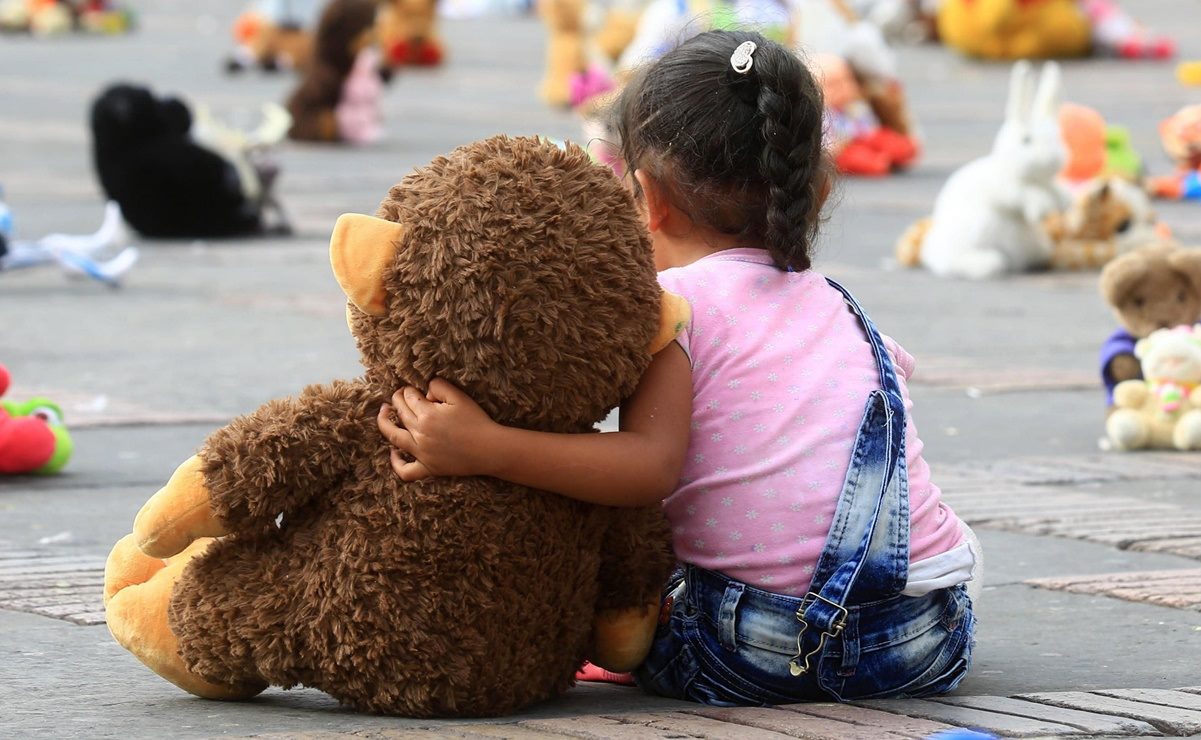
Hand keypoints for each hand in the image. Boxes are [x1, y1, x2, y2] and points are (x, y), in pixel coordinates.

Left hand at [376, 378, 500, 480]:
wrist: (490, 449)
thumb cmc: (476, 421)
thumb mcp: (459, 397)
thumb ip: (439, 386)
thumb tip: (425, 392)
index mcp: (427, 414)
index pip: (409, 397)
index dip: (409, 390)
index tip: (412, 388)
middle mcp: (420, 434)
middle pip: (400, 413)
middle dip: (397, 400)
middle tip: (398, 395)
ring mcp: (421, 453)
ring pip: (394, 437)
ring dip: (384, 423)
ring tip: (384, 413)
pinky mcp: (428, 468)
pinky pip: (406, 471)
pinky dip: (396, 463)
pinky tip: (394, 453)